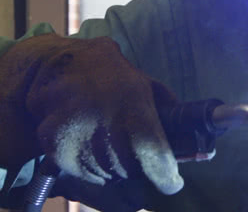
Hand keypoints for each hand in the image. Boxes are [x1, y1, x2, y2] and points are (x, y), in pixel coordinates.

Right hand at [0, 34, 183, 197]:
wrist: (57, 66)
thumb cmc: (107, 72)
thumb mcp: (142, 81)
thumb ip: (166, 106)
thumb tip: (190, 132)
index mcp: (132, 107)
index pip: (155, 157)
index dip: (167, 177)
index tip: (171, 181)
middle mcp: (105, 125)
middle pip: (131, 171)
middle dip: (137, 166)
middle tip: (132, 149)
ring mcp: (78, 138)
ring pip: (107, 175)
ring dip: (113, 167)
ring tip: (108, 142)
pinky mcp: (58, 148)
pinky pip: (83, 173)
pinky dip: (90, 166)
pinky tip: (89, 144)